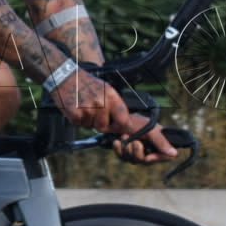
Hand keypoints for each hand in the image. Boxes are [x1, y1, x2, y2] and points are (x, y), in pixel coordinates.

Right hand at [51, 72, 176, 162]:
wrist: (64, 75)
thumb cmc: (88, 84)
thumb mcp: (107, 91)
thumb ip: (116, 108)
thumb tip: (124, 128)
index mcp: (114, 97)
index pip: (128, 121)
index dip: (139, 135)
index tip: (160, 149)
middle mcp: (104, 103)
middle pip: (110, 127)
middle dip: (106, 124)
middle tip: (98, 110)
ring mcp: (89, 109)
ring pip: (95, 126)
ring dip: (91, 120)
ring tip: (85, 104)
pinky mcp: (75, 115)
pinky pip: (82, 125)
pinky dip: (79, 119)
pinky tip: (76, 106)